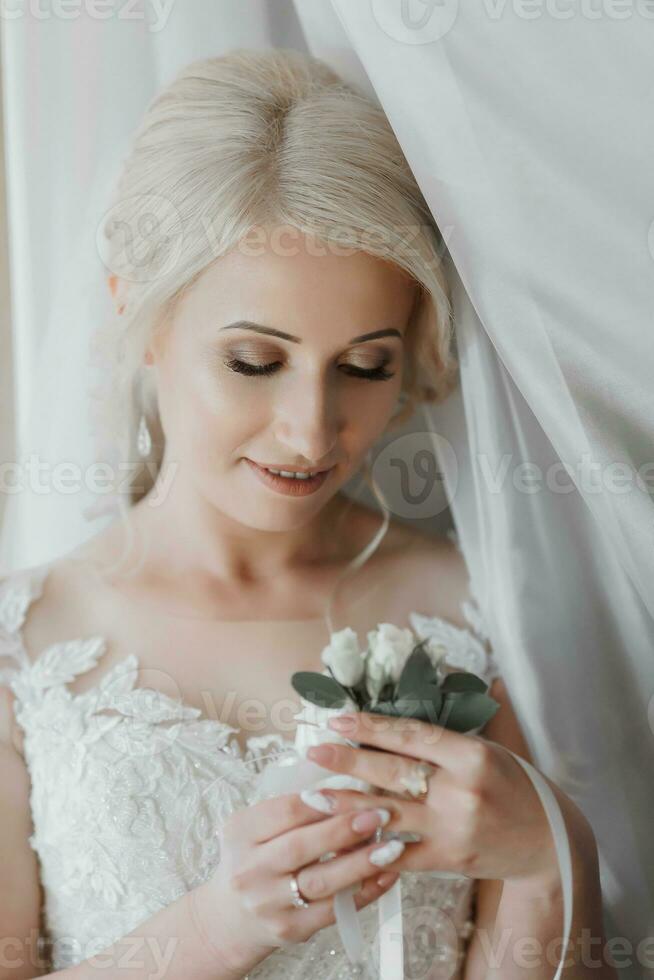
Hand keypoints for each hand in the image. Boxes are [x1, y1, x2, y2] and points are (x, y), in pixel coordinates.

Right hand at [192, 790, 402, 976]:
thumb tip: (346, 790)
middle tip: (380, 815)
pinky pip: (333, 910)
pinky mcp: (289, 929)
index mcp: (241, 832)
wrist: (230, 917)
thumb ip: (293, 811)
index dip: (324, 801)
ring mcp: (268, 903)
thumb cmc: (253, 860)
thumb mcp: (256, 827)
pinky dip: (364, 892)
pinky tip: (386, 875)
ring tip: (392, 847)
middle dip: (345, 829)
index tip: (356, 789)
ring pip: (321, 881)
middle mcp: (250, 869)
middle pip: (302, 846)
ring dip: (361, 863)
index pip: (286, 811)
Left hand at [303, 711, 559, 885]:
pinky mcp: (449, 858)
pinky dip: (372, 846)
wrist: (548, 841)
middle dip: (348, 762)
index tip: (338, 719)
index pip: (413, 735)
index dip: (372, 727)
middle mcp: (462, 789)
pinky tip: (344, 839)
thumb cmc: (513, 786)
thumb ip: (442, 743)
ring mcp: (454, 827)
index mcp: (472, 755)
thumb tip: (388, 725)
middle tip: (314, 751)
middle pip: (394, 772)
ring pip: (390, 812)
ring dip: (348, 804)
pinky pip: (402, 853)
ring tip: (314, 796)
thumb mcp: (486, 752)